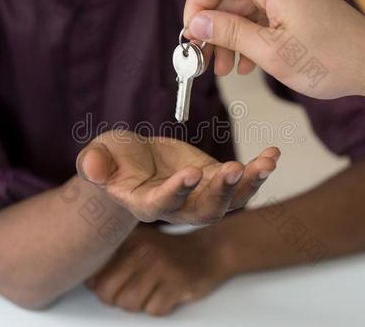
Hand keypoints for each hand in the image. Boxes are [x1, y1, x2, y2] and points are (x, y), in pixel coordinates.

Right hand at [76, 130, 279, 223]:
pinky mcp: (214, 181)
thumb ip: (95, 163)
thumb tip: (91, 167)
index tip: (190, 173)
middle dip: (222, 192)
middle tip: (234, 168)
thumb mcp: (99, 155)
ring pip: (229, 200)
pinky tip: (273, 153)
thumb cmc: (113, 160)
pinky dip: (258, 170)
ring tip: (267, 162)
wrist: (133, 162)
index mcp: (145, 203)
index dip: (176, 192)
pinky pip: (240, 181)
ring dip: (249, 183)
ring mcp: (200, 195)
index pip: (162, 204)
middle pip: (204, 210)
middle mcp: (177, 207)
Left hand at [87, 225, 228, 315]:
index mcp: (130, 241)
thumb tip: (86, 278)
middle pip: (109, 294)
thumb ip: (113, 255)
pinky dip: (159, 306)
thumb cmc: (167, 252)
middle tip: (132, 290)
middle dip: (117, 299)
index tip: (114, 282)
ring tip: (150, 290)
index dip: (101, 287)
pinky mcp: (177, 284)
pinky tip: (166, 292)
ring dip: (139, 304)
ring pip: (129, 304)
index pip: (96, 276)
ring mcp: (161, 268)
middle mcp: (143, 251)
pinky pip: (154, 310)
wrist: (208, 252)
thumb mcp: (139, 241)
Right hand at [183, 0, 364, 137]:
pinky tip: (246, 65)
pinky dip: (250, 38)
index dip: (197, 4)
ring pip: (245, 9)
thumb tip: (196, 23)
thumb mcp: (271, 52)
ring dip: (230, 37)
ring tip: (223, 70)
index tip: (190, 34)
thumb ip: (230, 33)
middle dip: (213, 27)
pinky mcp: (299, 8)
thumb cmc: (331, 60)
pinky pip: (263, 17)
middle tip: (203, 59)